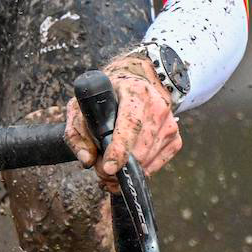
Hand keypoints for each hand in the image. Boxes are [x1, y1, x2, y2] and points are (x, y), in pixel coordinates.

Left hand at [63, 51, 182, 187]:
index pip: (130, 124)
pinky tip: (127, 163)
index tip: (109, 167)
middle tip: (100, 169)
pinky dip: (140, 169)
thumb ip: (77, 134)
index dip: (120, 149)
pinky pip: (157, 164)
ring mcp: (169, 124)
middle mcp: (157, 108)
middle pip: (140, 149)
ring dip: (128, 170)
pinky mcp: (175, 138)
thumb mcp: (81, 106)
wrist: (137, 81)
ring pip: (148, 161)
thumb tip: (86, 160)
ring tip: (111, 164)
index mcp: (135, 93)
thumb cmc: (106, 96)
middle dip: (118, 166)